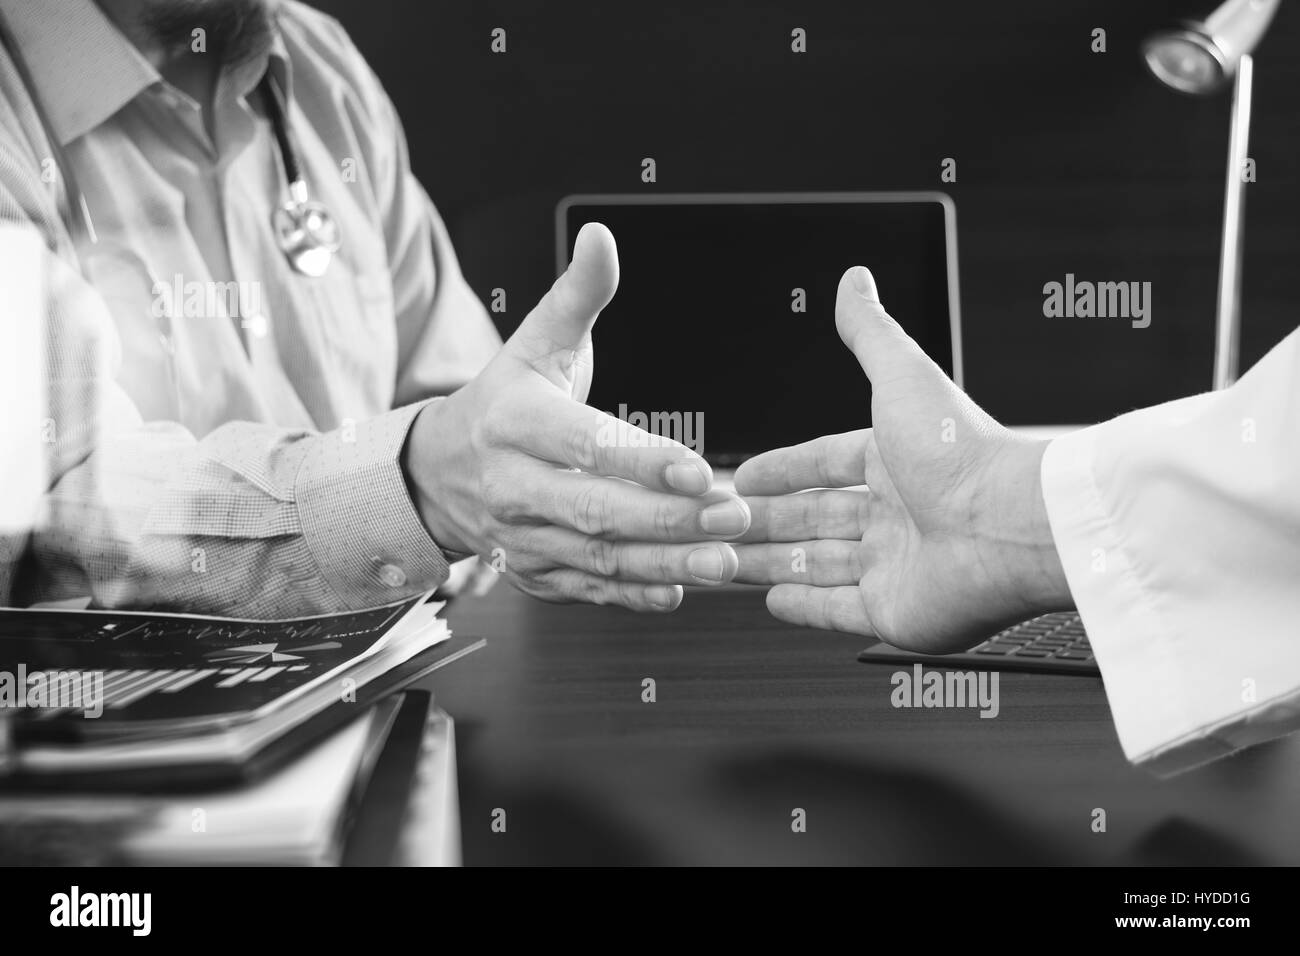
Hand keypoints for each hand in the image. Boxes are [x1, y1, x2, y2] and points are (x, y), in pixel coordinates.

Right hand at [404, 223, 749, 611]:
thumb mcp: (534, 344)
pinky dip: (630, 596)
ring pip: (596, 557)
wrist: (437, 472)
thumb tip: (602, 235)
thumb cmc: (503, 401)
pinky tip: (677, 592)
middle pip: (594, 510)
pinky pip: (584, 590)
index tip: (700, 468)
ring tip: (724, 563)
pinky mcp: (533, 573)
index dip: (642, 461)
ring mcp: (521, 537)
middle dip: (667, 520)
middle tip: (733, 521)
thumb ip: (578, 295)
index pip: (585, 444)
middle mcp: (513, 485)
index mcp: (516, 422)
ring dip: (662, 563)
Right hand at [732, 266, 1070, 652]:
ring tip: (723, 559)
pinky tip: (771, 601)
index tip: (744, 476)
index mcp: (895, 460)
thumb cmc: (963, 452)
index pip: (825, 463)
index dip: (782, 469)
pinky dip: (803, 607)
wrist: (1008, 526)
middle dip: (763, 519)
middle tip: (719, 520)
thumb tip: (854, 281)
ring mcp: (895, 566)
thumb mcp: (902, 375)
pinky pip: (837, 610)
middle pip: (813, 517)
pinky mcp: (894, 612)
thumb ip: (870, 332)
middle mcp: (896, 514)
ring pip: (815, 564)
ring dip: (768, 562)